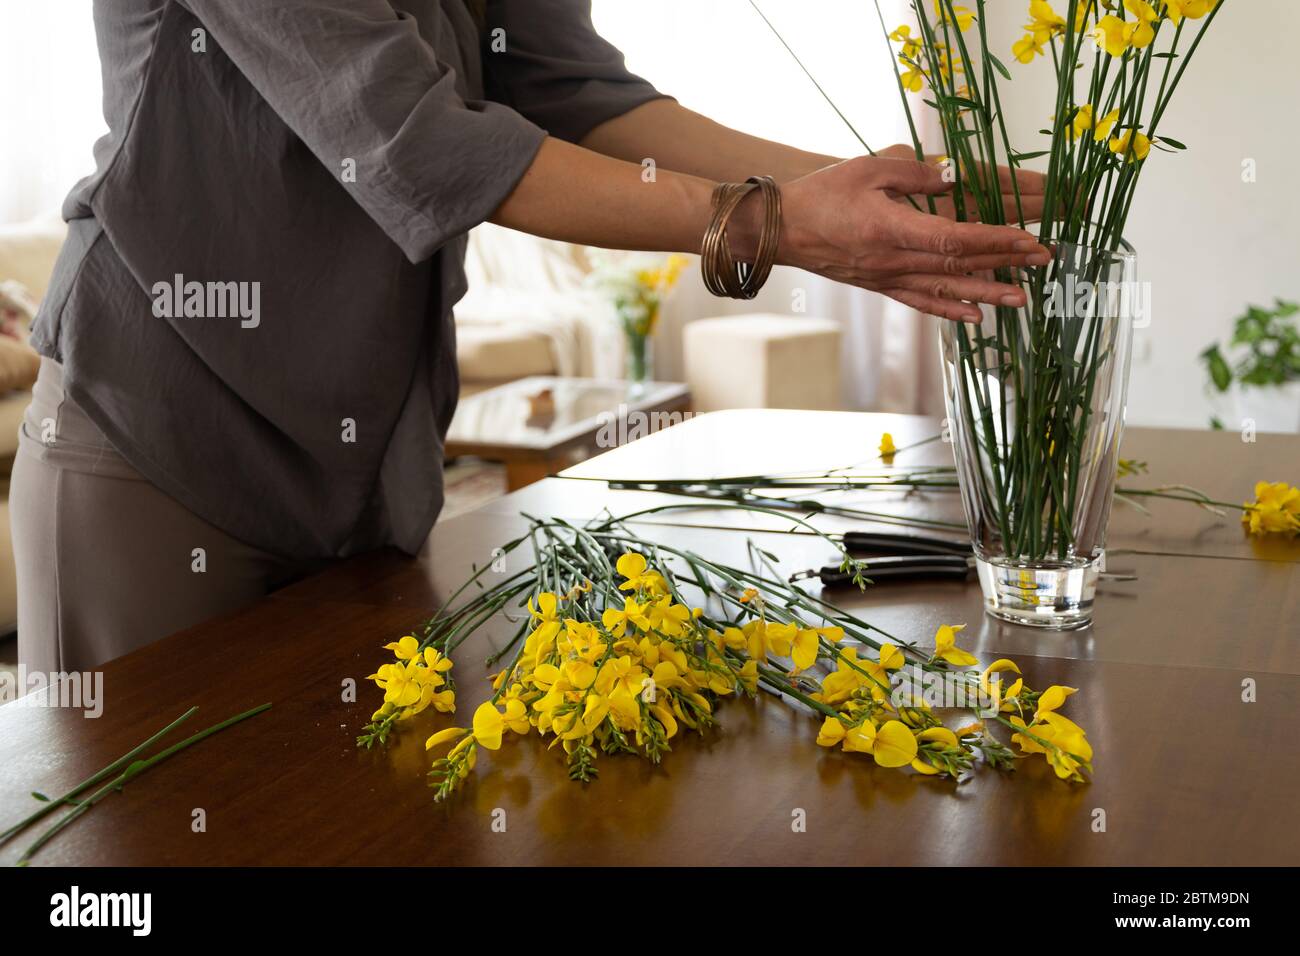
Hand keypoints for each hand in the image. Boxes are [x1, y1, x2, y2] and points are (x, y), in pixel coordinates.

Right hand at [758, 155, 1051, 322]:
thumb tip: (954, 178)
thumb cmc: (822, 193)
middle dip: (1005, 262)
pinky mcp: (880, 286)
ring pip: (944, 288)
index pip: (954, 239)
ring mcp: (887, 278)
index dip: (995, 241)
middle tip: (1043, 258)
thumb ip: (914, 174)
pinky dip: (950, 309)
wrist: (781, 230)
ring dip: (986, 293)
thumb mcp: (867, 168)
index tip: (1027, 239)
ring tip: (1022, 298)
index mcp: (892, 229)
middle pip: (958, 264)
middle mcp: (893, 261)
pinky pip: (920, 301)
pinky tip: (975, 316)